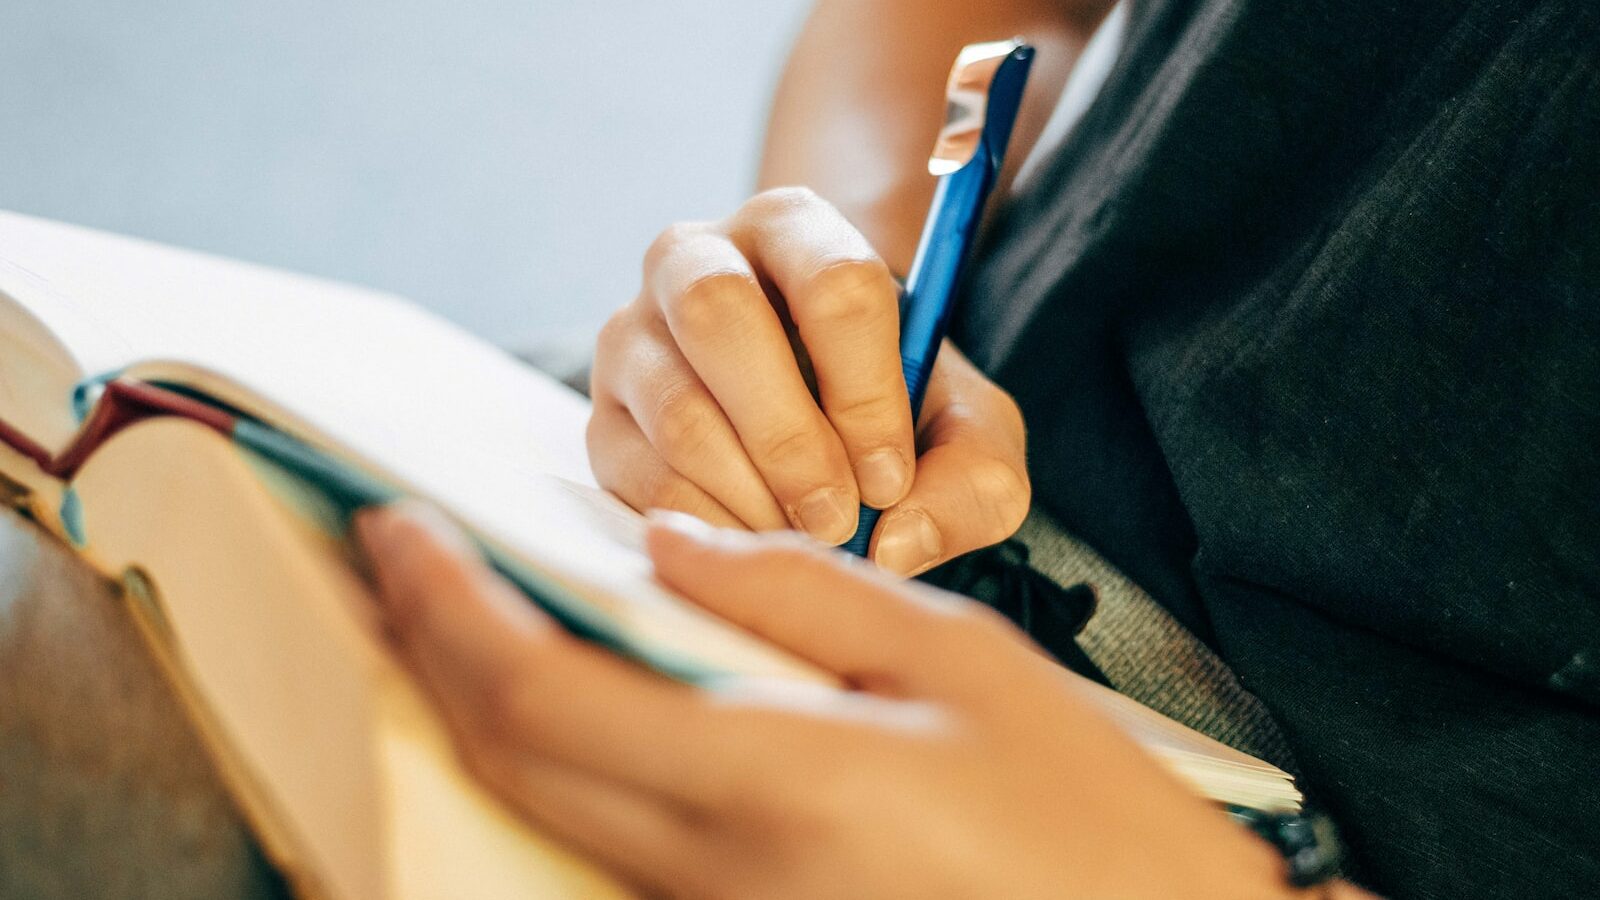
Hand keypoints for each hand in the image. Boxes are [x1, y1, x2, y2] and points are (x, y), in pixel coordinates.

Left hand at [355, 503, 1308, 899]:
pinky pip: (607, 844)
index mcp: (773, 783)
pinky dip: (558, 761)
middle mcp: (715, 874)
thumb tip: (667, 550)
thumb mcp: (961, 659)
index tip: (397, 530)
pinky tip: (566, 698)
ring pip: (544, 810)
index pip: (541, 696)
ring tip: (460, 614)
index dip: (446, 610)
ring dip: (481, 707)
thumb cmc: (1082, 812)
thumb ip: (801, 593)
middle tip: (392, 562)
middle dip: (428, 651)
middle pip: (510, 760)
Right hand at [588, 187, 1029, 575]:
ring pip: (677, 406)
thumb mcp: (969, 435)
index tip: (890, 478)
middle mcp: (696, 257)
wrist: (817, 416)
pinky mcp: (602, 415)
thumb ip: (974, 479)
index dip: (867, 392)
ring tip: (802, 535)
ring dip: (749, 492)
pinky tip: (755, 542)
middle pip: (720, 314)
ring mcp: (634, 334)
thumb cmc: (896, 410)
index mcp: (796, 228)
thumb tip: (895, 541)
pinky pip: (640, 473)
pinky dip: (707, 524)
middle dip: (788, 437)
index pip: (833, 283)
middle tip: (837, 517)